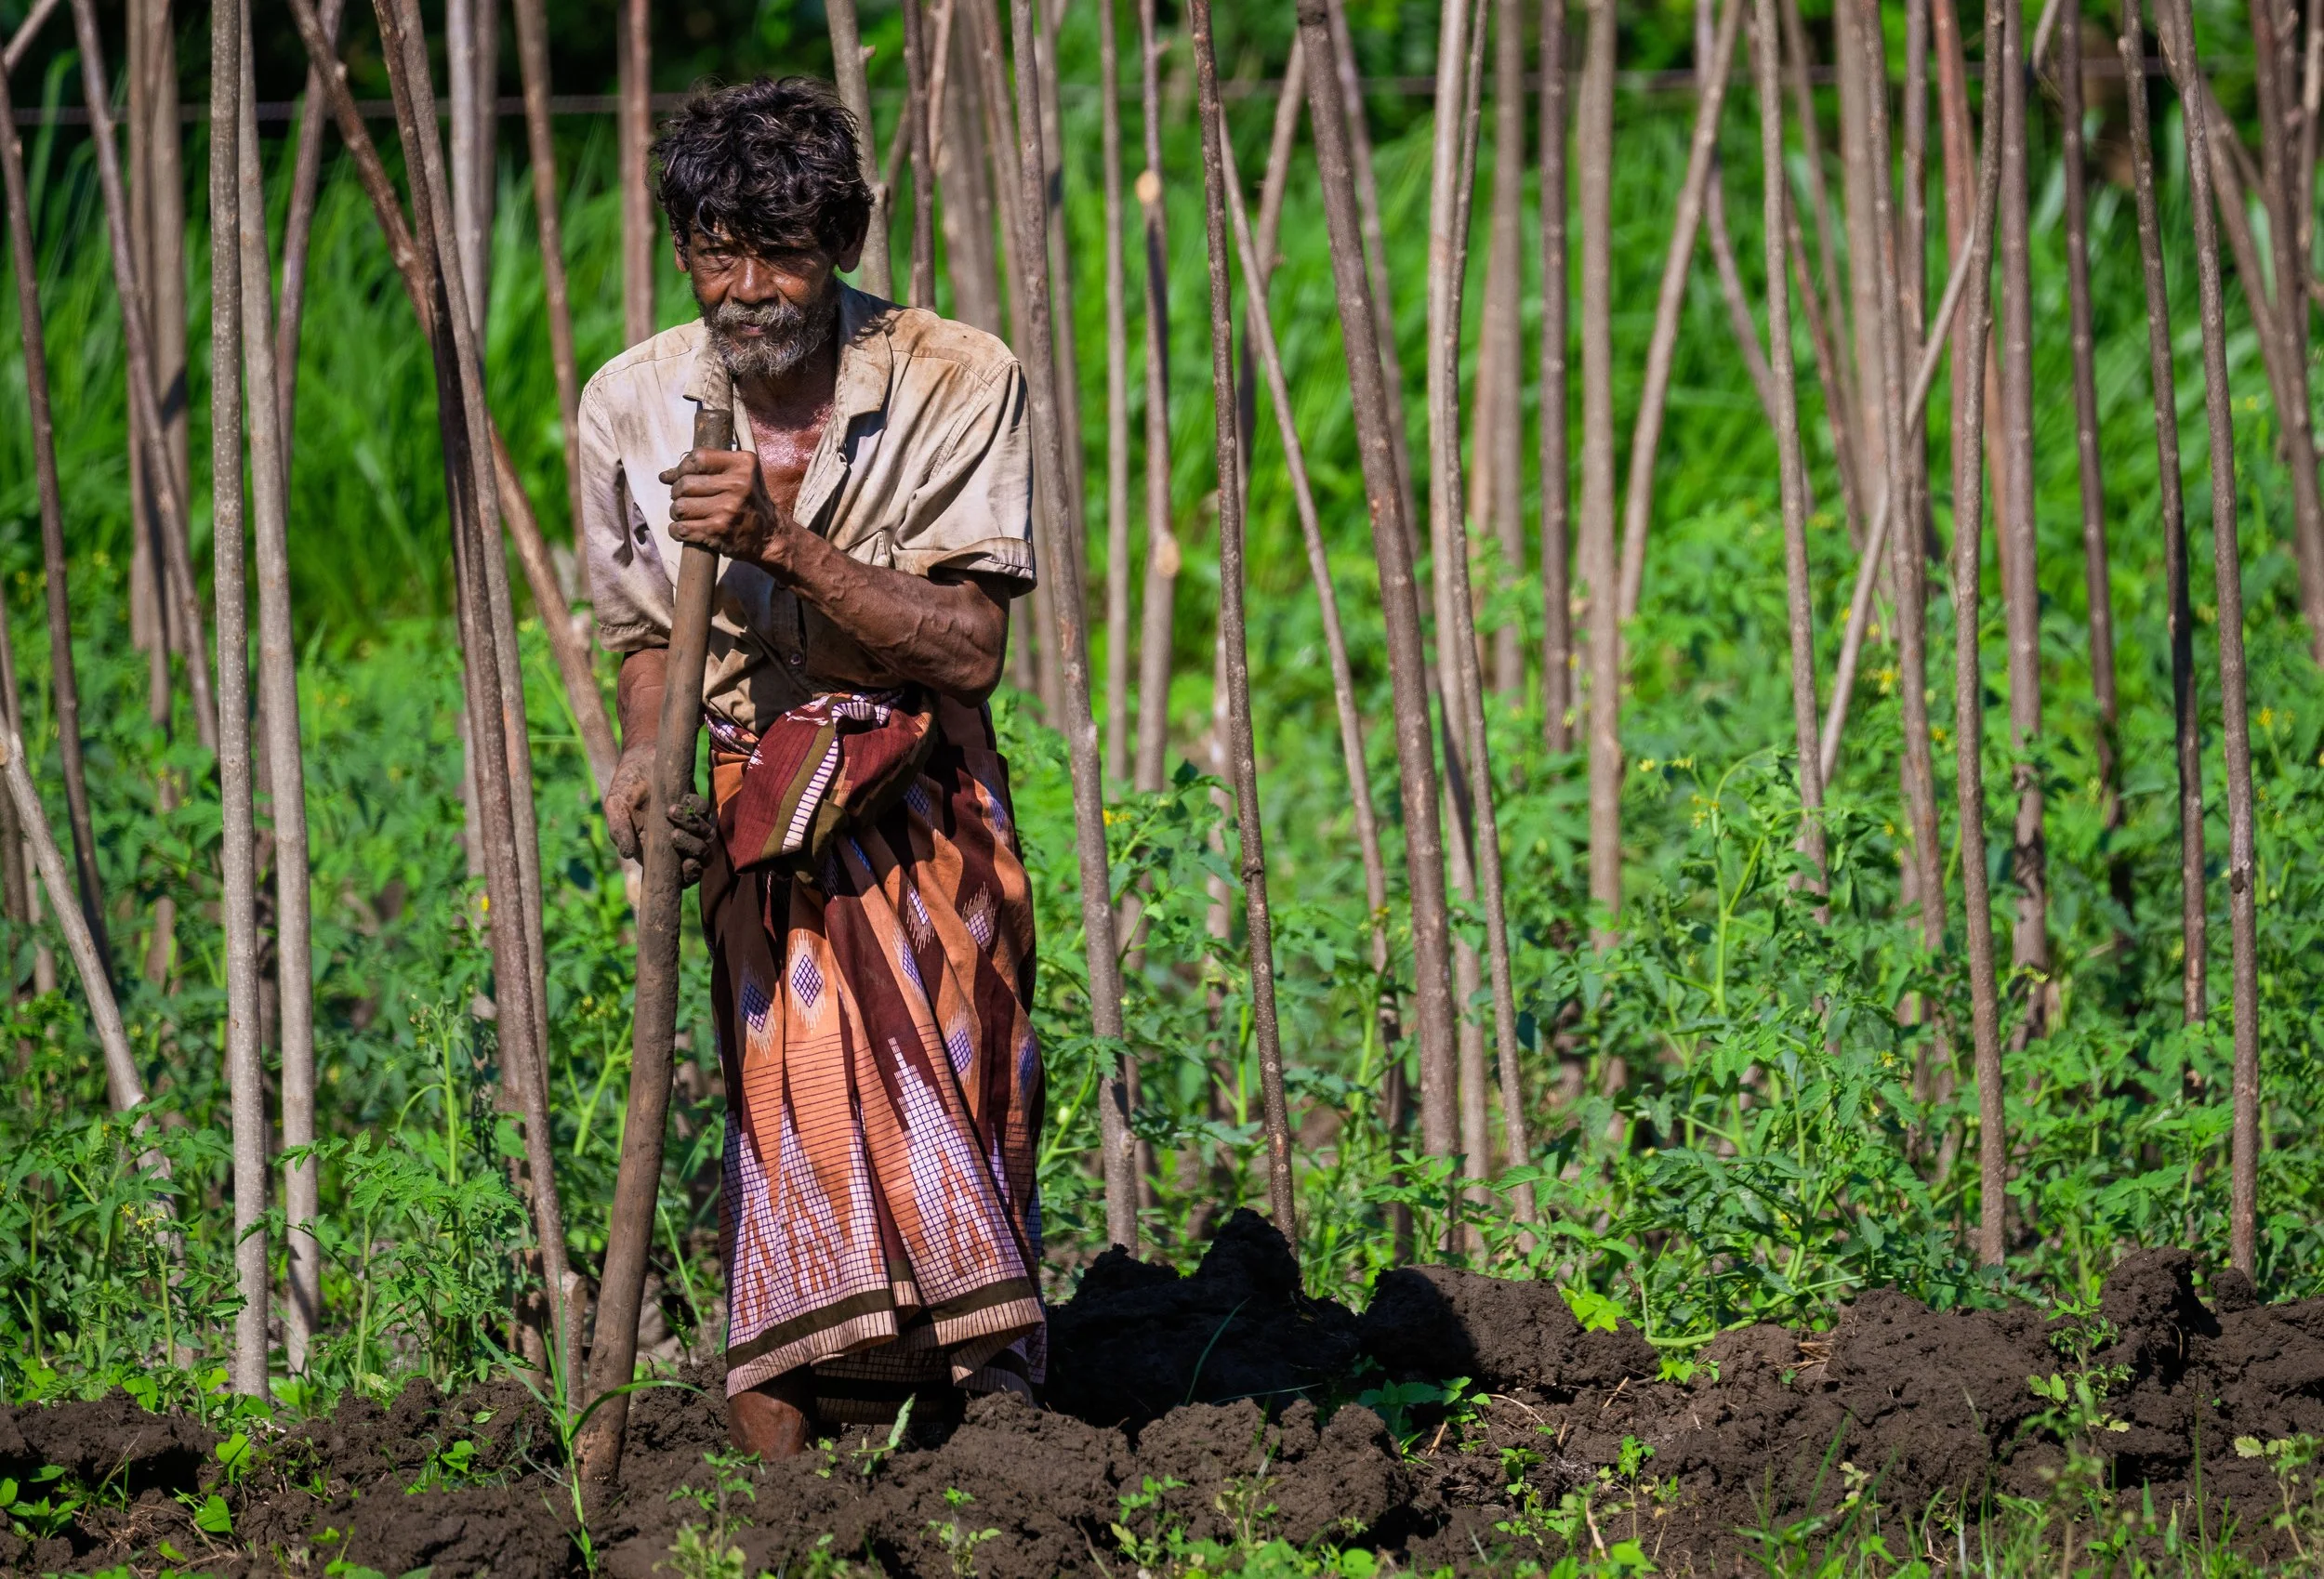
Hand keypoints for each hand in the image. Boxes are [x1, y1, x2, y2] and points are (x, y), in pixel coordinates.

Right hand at [605, 746, 715, 886]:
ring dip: (694, 831)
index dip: (686, 877)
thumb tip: (627, 854)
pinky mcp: (697, 808)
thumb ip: (618, 830)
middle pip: (697, 863)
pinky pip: (707, 815)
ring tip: (671, 810)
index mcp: (654, 852)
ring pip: (705, 841)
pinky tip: (679, 799)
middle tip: (675, 835)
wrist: (641, 756)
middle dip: (693, 853)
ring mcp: (688, 825)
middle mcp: (674, 843)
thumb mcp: (615, 806)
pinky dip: (696, 809)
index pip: (676, 876)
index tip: (686, 866)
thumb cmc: (625, 785)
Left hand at [661, 448, 793, 572]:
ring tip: (687, 515)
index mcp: (743, 464)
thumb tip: (664, 476)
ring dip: (677, 513)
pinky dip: (677, 531)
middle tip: (685, 499)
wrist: (769, 536)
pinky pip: (681, 529)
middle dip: (677, 493)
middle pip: (684, 484)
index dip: (682, 468)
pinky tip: (685, 530)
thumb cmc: (749, 502)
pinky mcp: (719, 531)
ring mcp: (728, 509)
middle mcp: (738, 485)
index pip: (698, 458)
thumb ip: (705, 470)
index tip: (682, 477)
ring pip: (680, 507)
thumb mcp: (739, 476)